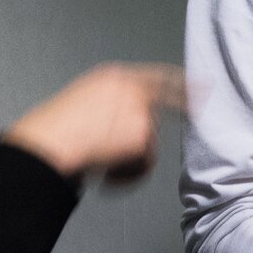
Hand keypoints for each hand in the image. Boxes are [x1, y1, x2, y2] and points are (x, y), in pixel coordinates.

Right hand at [1, 63, 185, 183]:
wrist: (47, 144)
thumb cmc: (53, 130)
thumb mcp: (81, 103)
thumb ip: (109, 105)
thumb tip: (124, 122)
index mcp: (113, 76)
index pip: (159, 76)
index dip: (184, 84)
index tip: (204, 88)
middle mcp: (131, 89)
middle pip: (159, 114)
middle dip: (146, 137)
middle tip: (149, 141)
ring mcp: (139, 112)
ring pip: (148, 144)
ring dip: (126, 160)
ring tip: (98, 162)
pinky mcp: (142, 136)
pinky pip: (144, 165)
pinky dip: (126, 175)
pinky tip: (105, 173)